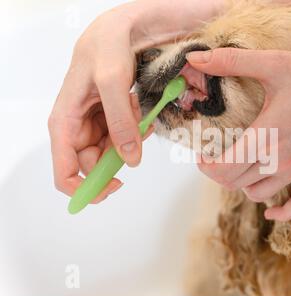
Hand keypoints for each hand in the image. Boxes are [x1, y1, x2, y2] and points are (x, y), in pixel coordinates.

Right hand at [48, 0, 223, 201]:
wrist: (125, 27)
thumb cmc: (107, 46)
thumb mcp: (112, 82)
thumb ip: (120, 122)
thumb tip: (129, 160)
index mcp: (64, 121)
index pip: (64, 171)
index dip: (86, 188)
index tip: (113, 186)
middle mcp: (78, 126)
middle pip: (94, 165)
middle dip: (118, 158)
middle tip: (136, 140)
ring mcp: (97, 122)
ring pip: (113, 151)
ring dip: (131, 141)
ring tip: (138, 113)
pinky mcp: (113, 117)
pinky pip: (126, 136)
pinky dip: (138, 130)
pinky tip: (141, 110)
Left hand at [187, 48, 290, 220]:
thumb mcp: (274, 63)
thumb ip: (232, 61)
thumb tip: (196, 58)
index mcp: (266, 137)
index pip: (223, 170)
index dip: (205, 166)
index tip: (202, 151)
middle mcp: (280, 161)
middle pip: (235, 183)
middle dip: (219, 171)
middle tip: (217, 153)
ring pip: (259, 194)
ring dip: (242, 184)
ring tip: (240, 166)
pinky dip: (281, 213)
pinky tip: (270, 211)